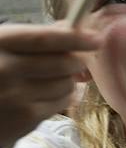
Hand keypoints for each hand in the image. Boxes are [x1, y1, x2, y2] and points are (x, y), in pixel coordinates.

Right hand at [0, 23, 95, 147]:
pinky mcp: (25, 119)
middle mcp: (5, 69)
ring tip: (55, 78)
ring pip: (66, 85)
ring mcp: (16, 97)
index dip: (74, 38)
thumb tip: (68, 28)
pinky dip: (64, 97)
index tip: (95, 38)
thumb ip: (29, 37)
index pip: (43, 39)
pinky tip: (52, 92)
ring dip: (69, 80)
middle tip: (77, 60)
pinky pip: (61, 103)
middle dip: (76, 61)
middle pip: (62, 63)